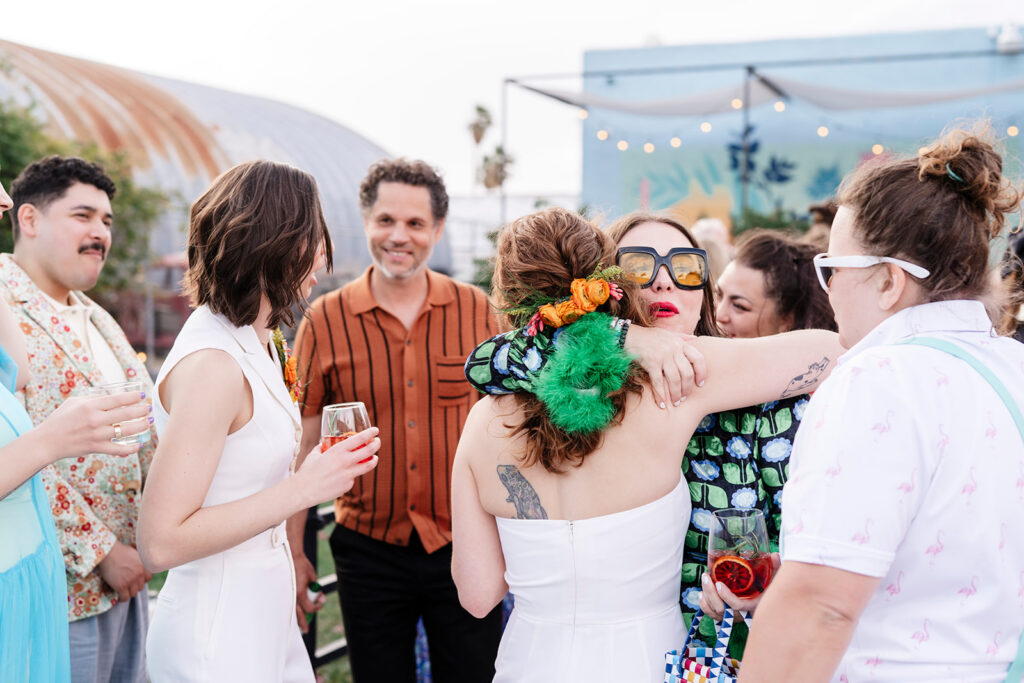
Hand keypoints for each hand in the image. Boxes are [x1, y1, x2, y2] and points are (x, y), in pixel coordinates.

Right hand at [36, 392, 150, 463]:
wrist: (46, 442)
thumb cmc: (60, 420)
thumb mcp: (73, 403)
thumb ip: (92, 399)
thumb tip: (109, 396)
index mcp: (89, 406)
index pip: (117, 399)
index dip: (132, 397)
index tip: (142, 395)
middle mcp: (95, 420)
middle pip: (126, 414)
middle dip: (141, 410)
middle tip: (148, 408)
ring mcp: (96, 435)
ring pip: (126, 431)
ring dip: (141, 426)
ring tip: (148, 422)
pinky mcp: (95, 448)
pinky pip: (118, 449)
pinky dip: (130, 448)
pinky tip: (138, 445)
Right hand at [97, 541, 152, 601]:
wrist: (108, 552)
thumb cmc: (120, 551)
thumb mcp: (136, 554)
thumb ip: (140, 562)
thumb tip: (141, 566)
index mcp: (144, 566)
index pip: (149, 578)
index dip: (142, 579)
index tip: (136, 578)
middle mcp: (140, 574)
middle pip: (141, 587)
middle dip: (135, 585)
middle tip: (127, 583)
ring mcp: (131, 581)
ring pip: (134, 593)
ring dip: (129, 592)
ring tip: (123, 589)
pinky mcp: (121, 586)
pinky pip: (125, 598)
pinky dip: (122, 598)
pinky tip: (119, 595)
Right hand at [293, 551, 324, 633]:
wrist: (289, 556)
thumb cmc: (302, 565)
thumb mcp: (312, 577)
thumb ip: (317, 589)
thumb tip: (322, 599)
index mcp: (300, 593)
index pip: (309, 608)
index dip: (315, 608)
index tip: (319, 605)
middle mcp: (292, 596)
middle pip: (298, 614)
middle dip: (303, 623)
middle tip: (306, 630)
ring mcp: (286, 594)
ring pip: (290, 610)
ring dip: (295, 618)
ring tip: (297, 626)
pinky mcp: (282, 591)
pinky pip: (286, 603)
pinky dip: (289, 609)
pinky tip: (290, 614)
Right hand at [296, 426, 379, 506]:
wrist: (302, 491)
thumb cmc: (307, 471)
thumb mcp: (315, 454)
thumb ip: (323, 447)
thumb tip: (326, 442)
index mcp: (338, 451)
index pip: (360, 438)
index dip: (370, 433)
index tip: (375, 430)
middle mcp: (345, 462)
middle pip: (369, 451)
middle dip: (376, 444)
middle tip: (377, 442)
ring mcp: (348, 475)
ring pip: (368, 466)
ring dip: (373, 460)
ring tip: (375, 458)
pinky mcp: (347, 486)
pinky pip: (353, 478)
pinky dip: (351, 475)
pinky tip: (344, 476)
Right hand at [623, 325, 706, 407]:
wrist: (628, 335)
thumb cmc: (648, 336)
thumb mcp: (667, 333)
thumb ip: (682, 337)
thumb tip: (695, 339)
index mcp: (680, 343)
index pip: (698, 359)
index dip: (701, 373)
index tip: (700, 384)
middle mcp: (674, 348)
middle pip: (687, 373)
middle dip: (687, 388)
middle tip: (684, 398)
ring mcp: (663, 355)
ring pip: (674, 379)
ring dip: (675, 394)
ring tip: (675, 402)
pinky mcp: (651, 362)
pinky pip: (658, 382)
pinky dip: (660, 395)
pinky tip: (661, 404)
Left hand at [699, 552, 781, 620]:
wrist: (769, 607)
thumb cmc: (771, 591)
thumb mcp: (775, 579)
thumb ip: (776, 568)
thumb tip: (775, 555)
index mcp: (753, 606)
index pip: (737, 606)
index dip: (727, 597)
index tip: (719, 584)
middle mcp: (741, 614)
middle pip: (721, 609)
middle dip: (711, 593)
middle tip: (706, 576)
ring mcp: (732, 617)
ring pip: (714, 611)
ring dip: (706, 596)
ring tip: (705, 578)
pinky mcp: (726, 616)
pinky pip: (712, 614)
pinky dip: (704, 605)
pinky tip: (702, 593)